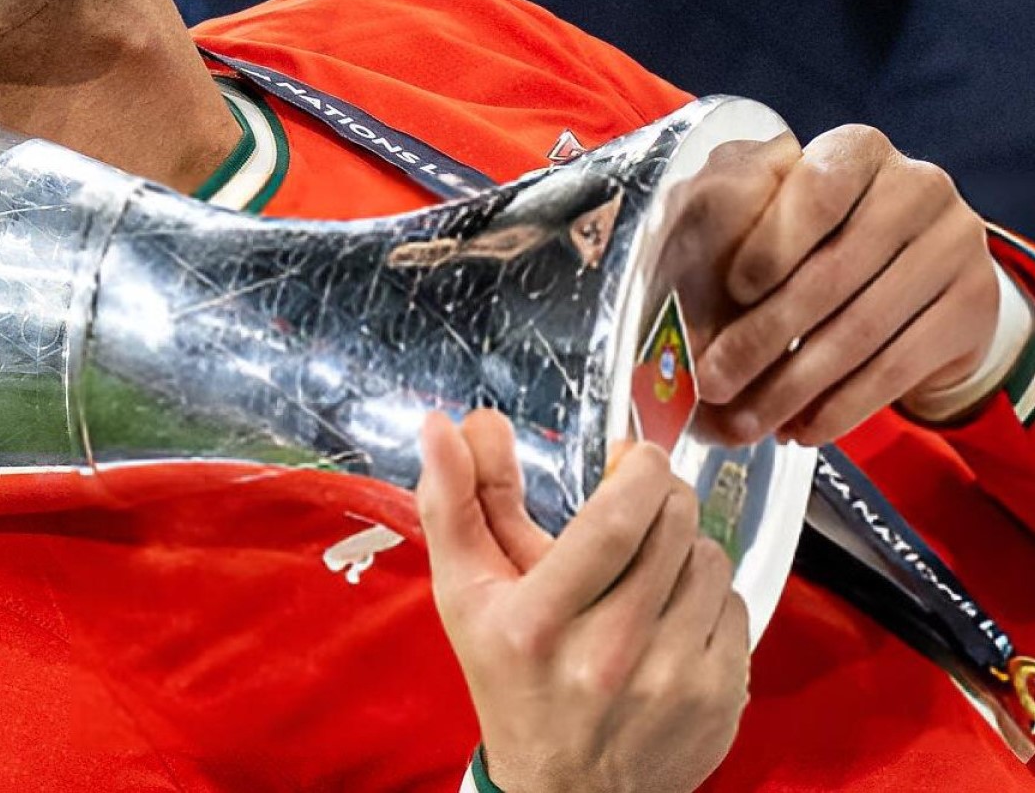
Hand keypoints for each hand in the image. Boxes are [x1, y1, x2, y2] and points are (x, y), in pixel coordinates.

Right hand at [417, 411, 748, 792]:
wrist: (567, 790)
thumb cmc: (509, 680)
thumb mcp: (463, 594)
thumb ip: (454, 503)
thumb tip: (448, 425)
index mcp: (538, 624)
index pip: (614, 523)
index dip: (638, 470)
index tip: (632, 455)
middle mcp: (609, 655)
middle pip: (672, 528)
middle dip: (662, 493)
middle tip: (640, 495)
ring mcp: (672, 681)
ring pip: (709, 560)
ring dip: (684, 542)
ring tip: (651, 559)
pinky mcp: (720, 698)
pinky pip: (734, 606)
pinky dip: (707, 593)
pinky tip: (671, 609)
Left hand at [677, 126, 999, 443]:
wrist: (914, 270)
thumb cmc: (813, 239)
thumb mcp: (766, 223)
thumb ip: (726, 248)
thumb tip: (683, 333)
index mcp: (855, 151)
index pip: (817, 190)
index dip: (775, 240)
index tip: (734, 288)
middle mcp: (916, 187)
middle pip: (831, 273)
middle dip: (761, 337)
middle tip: (713, 385)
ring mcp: (953, 244)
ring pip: (861, 329)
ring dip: (793, 386)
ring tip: (745, 421)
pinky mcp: (972, 305)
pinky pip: (896, 367)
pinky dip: (841, 405)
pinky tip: (800, 428)